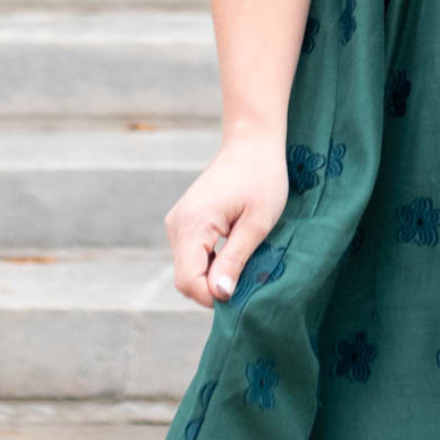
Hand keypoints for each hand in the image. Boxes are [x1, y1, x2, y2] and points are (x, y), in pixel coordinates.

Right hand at [163, 128, 289, 307]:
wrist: (252, 142)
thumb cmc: (262, 178)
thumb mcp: (257, 223)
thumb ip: (235, 260)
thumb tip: (219, 295)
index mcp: (193, 224)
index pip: (188, 281)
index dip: (213, 296)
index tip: (243, 291)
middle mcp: (177, 224)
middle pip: (185, 278)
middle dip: (214, 287)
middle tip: (248, 276)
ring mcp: (178, 222)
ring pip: (189, 268)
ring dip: (214, 274)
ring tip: (245, 259)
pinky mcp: (184, 221)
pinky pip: (192, 254)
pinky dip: (211, 262)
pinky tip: (235, 251)